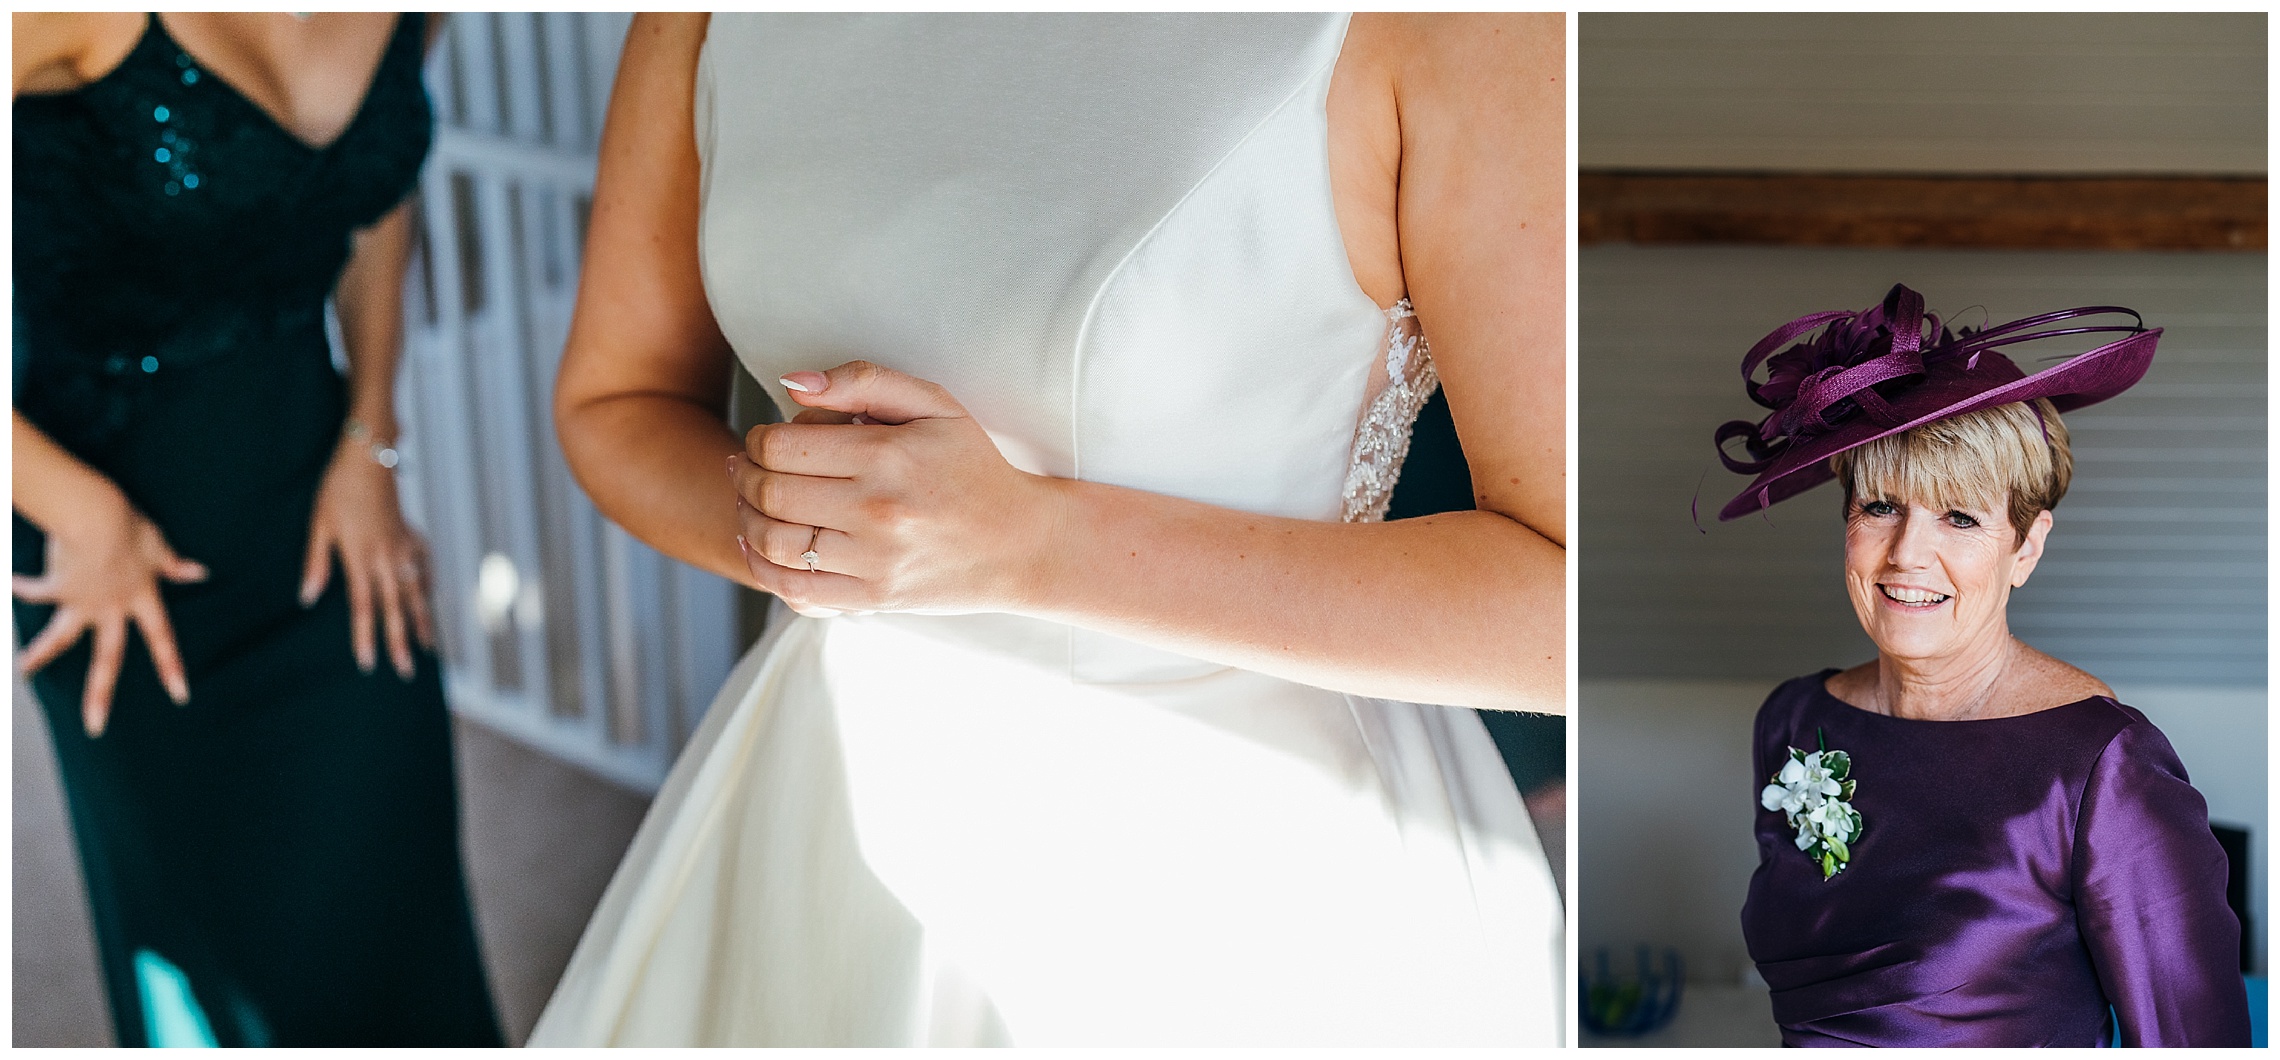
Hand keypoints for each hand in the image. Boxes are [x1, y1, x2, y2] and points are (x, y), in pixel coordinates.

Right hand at [13, 488, 206, 736]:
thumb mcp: (158, 544)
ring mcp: (82, 602)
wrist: (97, 517)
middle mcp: (112, 607)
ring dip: (40, 654)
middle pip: (108, 658)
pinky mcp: (56, 588)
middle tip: (95, 728)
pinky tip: (10, 581)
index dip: (172, 667)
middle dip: (101, 695)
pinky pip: (37, 589)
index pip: (162, 638)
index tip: (181, 696)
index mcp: (141, 598)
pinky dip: (23, 584)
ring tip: (23, 671)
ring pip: (61, 638)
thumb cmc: (130, 525)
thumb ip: (174, 565)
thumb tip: (201, 573)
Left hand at [301, 431, 437, 678]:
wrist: (370, 455)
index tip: (369, 663)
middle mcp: (386, 558)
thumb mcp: (320, 524)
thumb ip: (316, 564)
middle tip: (405, 670)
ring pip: (416, 592)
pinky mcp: (410, 535)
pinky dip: (428, 583)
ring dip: (422, 620)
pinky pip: (423, 566)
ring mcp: (403, 548)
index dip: (366, 637)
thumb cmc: (338, 488)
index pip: (364, 607)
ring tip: (428, 645)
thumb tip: (308, 598)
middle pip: (395, 608)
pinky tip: (430, 595)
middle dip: (400, 641)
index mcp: (361, 558)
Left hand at [730, 361, 1059, 616]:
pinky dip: (763, 568)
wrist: (1020, 543)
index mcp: (886, 455)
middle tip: (746, 468)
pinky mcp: (873, 597)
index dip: (758, 438)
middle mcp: (876, 510)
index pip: (780, 446)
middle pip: (768, 492)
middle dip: (744, 476)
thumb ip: (864, 381)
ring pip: (772, 541)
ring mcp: (873, 559)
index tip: (765, 438)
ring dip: (746, 519)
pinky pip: (794, 589)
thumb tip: (792, 382)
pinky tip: (761, 546)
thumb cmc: (973, 467)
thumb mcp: (934, 405)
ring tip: (751, 503)